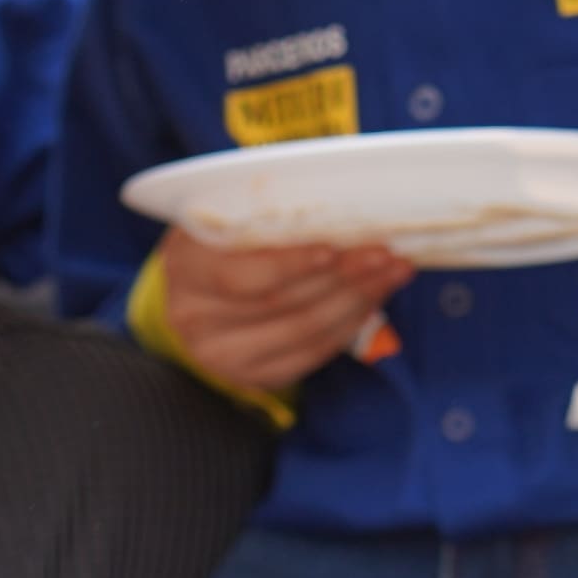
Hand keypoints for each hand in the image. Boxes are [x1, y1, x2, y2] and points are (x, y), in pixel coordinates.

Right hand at [155, 232, 418, 395]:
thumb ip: (270, 212)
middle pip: (280, 303)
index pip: (239, 274)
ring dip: (358, 299)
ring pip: (303, 330)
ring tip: (393, 271)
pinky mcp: (252, 374)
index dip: (290, 264)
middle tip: (385, 253)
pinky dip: (350, 324)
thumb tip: (344, 203)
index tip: (334, 248)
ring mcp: (221, 353)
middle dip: (342, 276)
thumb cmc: (228, 236)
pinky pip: (312, 353)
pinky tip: (374, 298)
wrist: (204, 286)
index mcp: (185, 265)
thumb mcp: (232, 213)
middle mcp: (193, 316)